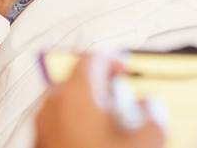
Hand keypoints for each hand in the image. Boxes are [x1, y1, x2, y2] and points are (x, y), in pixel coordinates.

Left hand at [35, 53, 164, 147]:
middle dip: (101, 88)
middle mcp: (52, 108)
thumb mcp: (149, 142)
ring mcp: (42, 130)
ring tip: (114, 131)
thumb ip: (154, 113)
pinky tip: (97, 145)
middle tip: (124, 102)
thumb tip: (150, 106)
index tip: (126, 67)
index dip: (114, 59)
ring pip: (67, 106)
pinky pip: (60, 128)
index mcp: (75, 95)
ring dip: (89, 111)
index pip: (93, 58)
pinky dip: (78, 130)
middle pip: (76, 81)